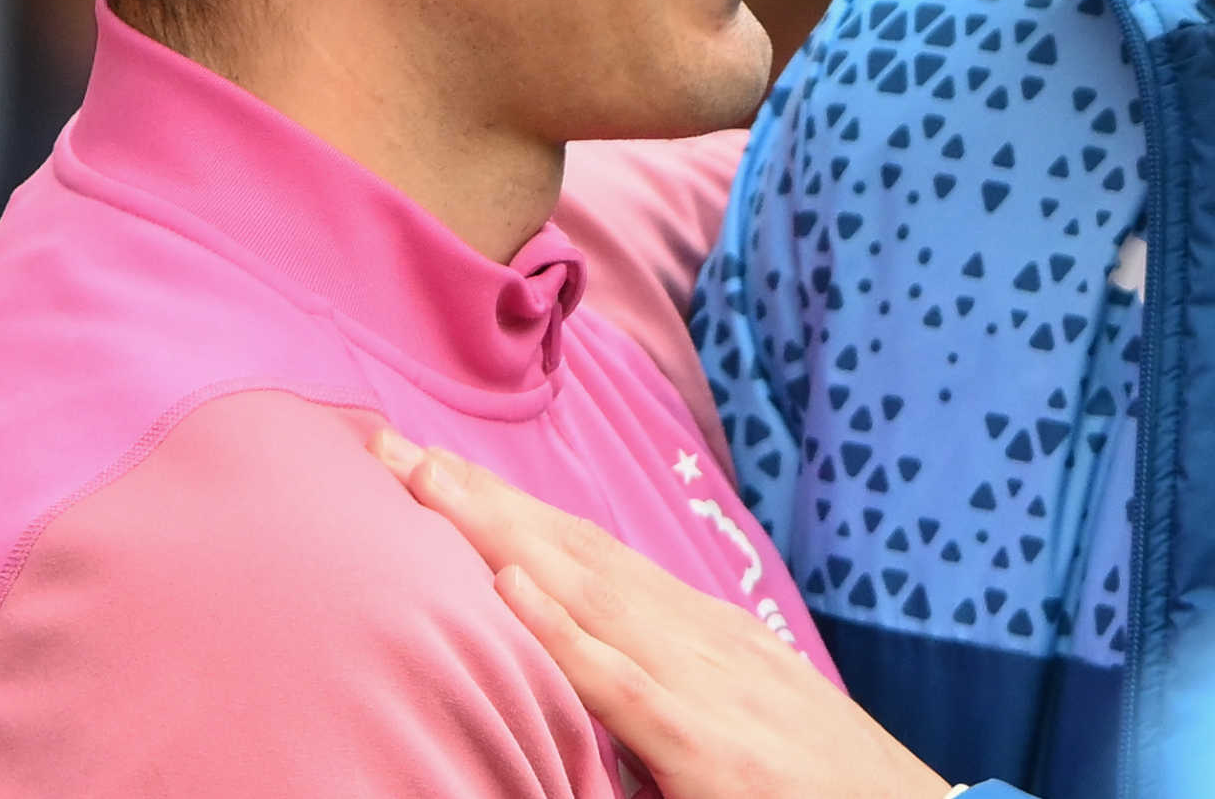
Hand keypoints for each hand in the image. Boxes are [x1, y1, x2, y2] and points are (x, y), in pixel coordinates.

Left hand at [373, 434, 953, 798]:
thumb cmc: (826, 790)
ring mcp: (705, 683)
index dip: (507, 512)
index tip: (430, 473)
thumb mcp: (741, 723)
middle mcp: (697, 636)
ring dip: (498, 533)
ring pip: (583, 590)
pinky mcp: (708, 746)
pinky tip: (509, 589)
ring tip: (423, 486)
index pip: (585, 555)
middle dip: (478, 500)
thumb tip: (597, 683)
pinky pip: (619, 682)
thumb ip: (669, 694)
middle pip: (570, 551)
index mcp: (699, 633)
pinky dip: (561, 630)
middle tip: (388, 449)